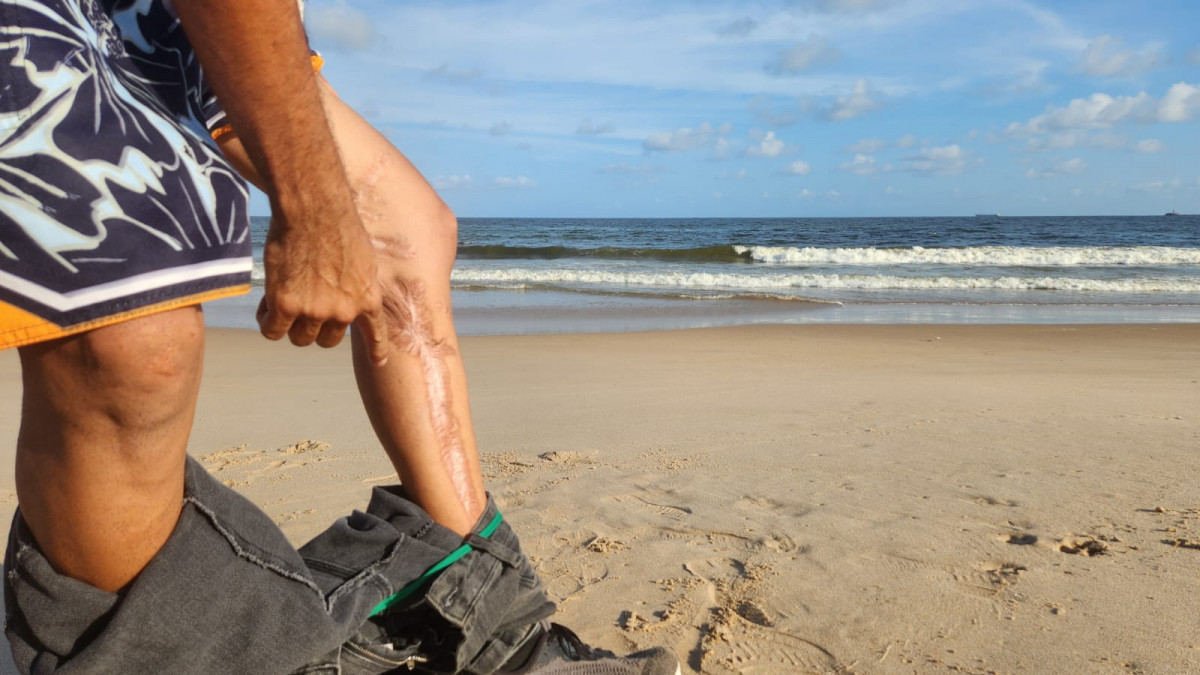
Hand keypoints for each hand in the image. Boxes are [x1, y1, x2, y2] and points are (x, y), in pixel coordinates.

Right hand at [256, 206, 389, 365]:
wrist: (313, 207)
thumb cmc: (336, 223)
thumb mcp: (362, 258)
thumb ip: (356, 284)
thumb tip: (347, 297)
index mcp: (368, 298)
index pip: (375, 334)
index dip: (376, 350)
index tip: (378, 364)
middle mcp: (344, 311)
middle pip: (326, 341)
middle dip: (313, 328)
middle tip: (300, 306)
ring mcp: (315, 311)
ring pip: (298, 338)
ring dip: (289, 325)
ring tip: (280, 300)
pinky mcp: (286, 305)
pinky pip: (273, 331)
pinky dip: (267, 322)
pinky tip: (265, 307)